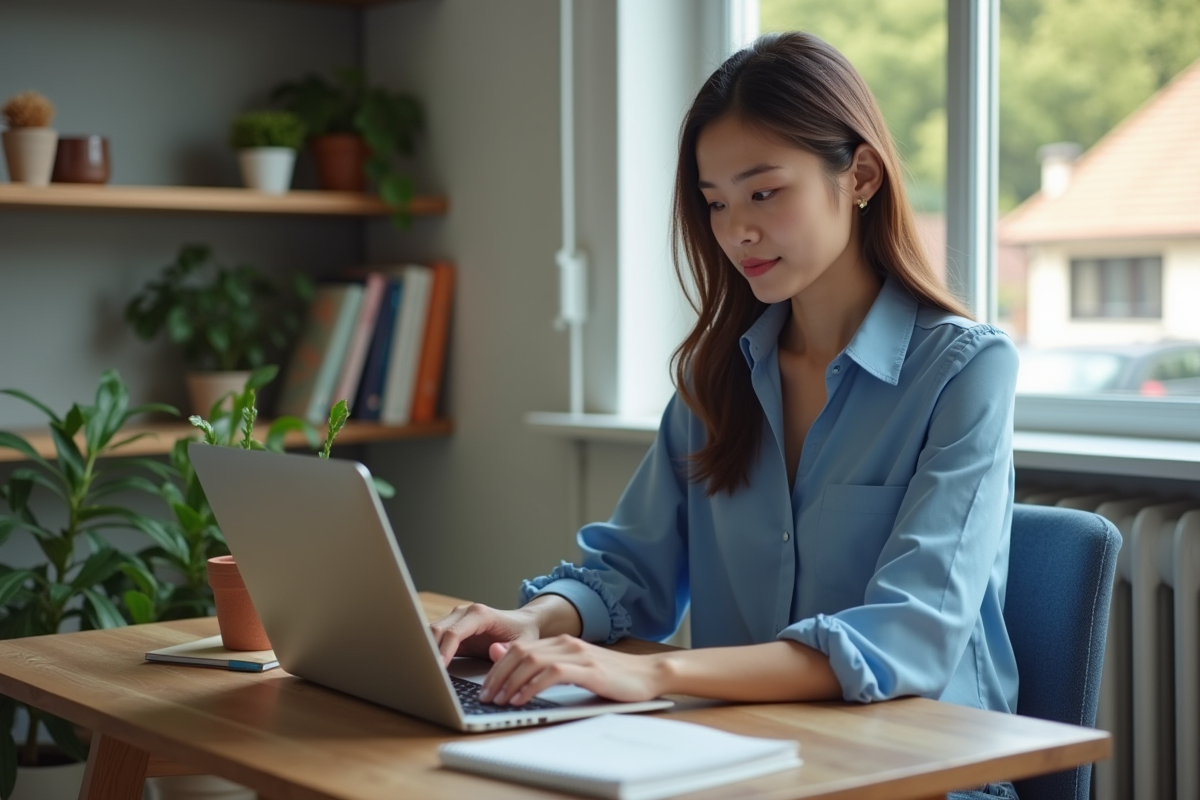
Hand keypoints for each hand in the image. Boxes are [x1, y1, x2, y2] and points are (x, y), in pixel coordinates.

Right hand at [429, 603, 540, 665]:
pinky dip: (427, 649)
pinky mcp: (450, 628)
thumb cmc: (522, 633)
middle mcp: (464, 612)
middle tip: (425, 674)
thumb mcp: (524, 642)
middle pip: (437, 630)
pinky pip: (433, 637)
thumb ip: (510, 649)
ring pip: (430, 631)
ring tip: (421, 670)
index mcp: (480, 614)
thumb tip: (495, 651)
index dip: (444, 651)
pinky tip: (424, 664)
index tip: (438, 668)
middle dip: (429, 651)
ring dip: (424, 650)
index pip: (455, 633)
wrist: (521, 623)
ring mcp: (455, 618)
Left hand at [479, 636, 666, 705]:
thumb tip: (506, 656)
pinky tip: (522, 699)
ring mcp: (577, 654)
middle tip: (485, 697)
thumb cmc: (612, 676)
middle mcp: (566, 643)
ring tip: (499, 700)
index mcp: (560, 642)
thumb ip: (544, 662)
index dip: (497, 667)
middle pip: (520, 653)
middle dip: (498, 676)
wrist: (648, 675)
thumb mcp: (573, 667)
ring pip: (532, 661)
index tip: (485, 687)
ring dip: (511, 682)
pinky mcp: (588, 669)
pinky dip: (532, 686)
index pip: (518, 648)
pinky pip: (552, 673)